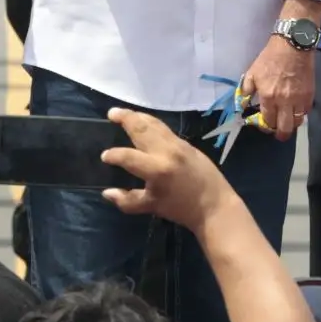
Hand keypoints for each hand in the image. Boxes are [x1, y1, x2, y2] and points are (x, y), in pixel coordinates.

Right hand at [99, 107, 235, 228]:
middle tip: (111, 113)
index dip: (113, 155)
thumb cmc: (182, 208)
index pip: (127, 156)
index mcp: (156, 169)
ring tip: (125, 114)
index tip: (105, 156)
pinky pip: (165, 129)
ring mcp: (179, 145)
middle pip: (142, 128)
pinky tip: (146, 124)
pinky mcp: (188, 144)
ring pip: (155, 124)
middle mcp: (166, 151)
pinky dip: (152, 123)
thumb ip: (127, 200)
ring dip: (138, 117)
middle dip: (125, 118)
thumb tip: (107, 192)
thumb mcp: (152, 207)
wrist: (215, 205)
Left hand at [240, 37, 313, 140]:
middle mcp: (284, 102)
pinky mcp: (310, 95)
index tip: (265, 125)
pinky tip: (296, 110)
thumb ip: (245, 91)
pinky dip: (301, 114)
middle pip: (285, 128)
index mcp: (268, 97)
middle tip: (278, 133)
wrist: (292, 46)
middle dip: (281, 134)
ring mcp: (299, 100)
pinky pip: (306, 112)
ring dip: (292, 124)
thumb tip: (241, 105)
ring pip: (297, 122)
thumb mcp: (251, 73)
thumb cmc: (269, 59)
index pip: (268, 121)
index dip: (266, 126)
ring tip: (287, 121)